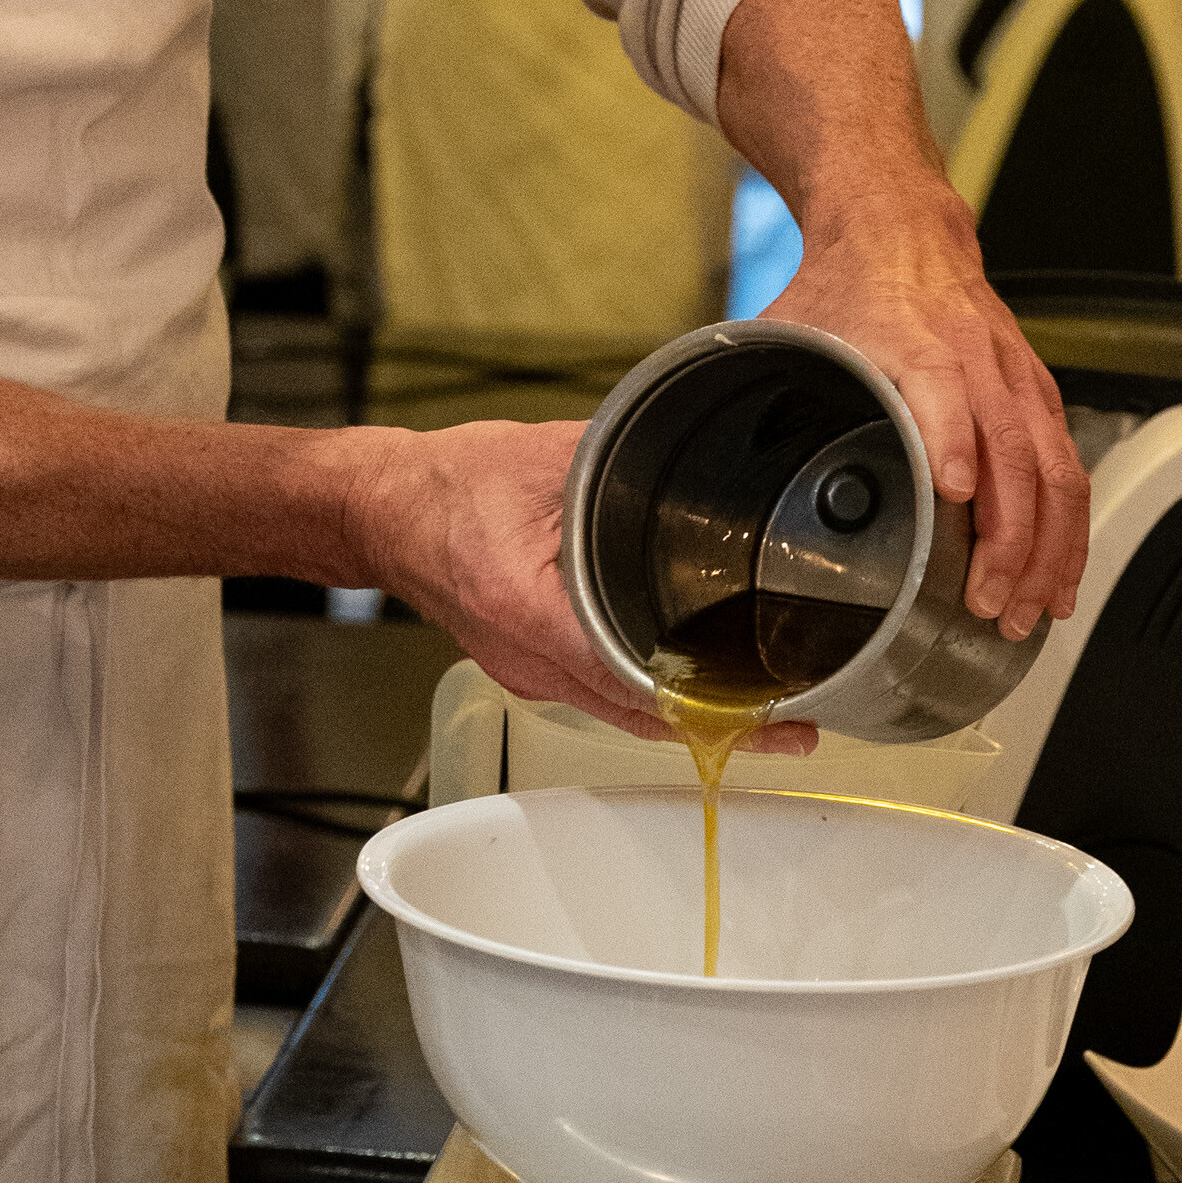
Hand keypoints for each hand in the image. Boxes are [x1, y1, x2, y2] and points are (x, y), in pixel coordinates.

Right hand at [351, 418, 816, 752]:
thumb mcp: (546, 459)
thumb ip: (624, 465)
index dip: (709, 701)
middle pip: (642, 713)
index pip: (634, 676)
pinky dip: (658, 701)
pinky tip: (701, 693)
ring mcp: (531, 675)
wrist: (385, 511)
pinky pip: (606, 700)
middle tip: (796, 723)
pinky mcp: (535, 671)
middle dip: (723, 723)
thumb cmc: (448, 486)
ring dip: (695, 719)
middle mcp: (531, 658)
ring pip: (626, 716)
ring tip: (767, 717)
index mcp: (529, 607)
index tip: (769, 711)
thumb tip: (700, 460)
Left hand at [715, 0, 1089, 640]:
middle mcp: (977, 363)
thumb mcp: (794, 329)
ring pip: (1053, 471)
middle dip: (1008, 541)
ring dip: (1047, 550)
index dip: (950, 443)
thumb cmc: (851, 285)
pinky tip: (1059, 578)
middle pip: (1012, 455)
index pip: (942, 395)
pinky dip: (1068, 529)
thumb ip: (763, 392)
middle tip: (987, 605)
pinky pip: (1066, 467)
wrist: (901, 227)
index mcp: (916, 344)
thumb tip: (704, 456)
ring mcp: (1015, 380)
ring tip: (1030, 614)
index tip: (952, 495)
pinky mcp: (1036, 394)